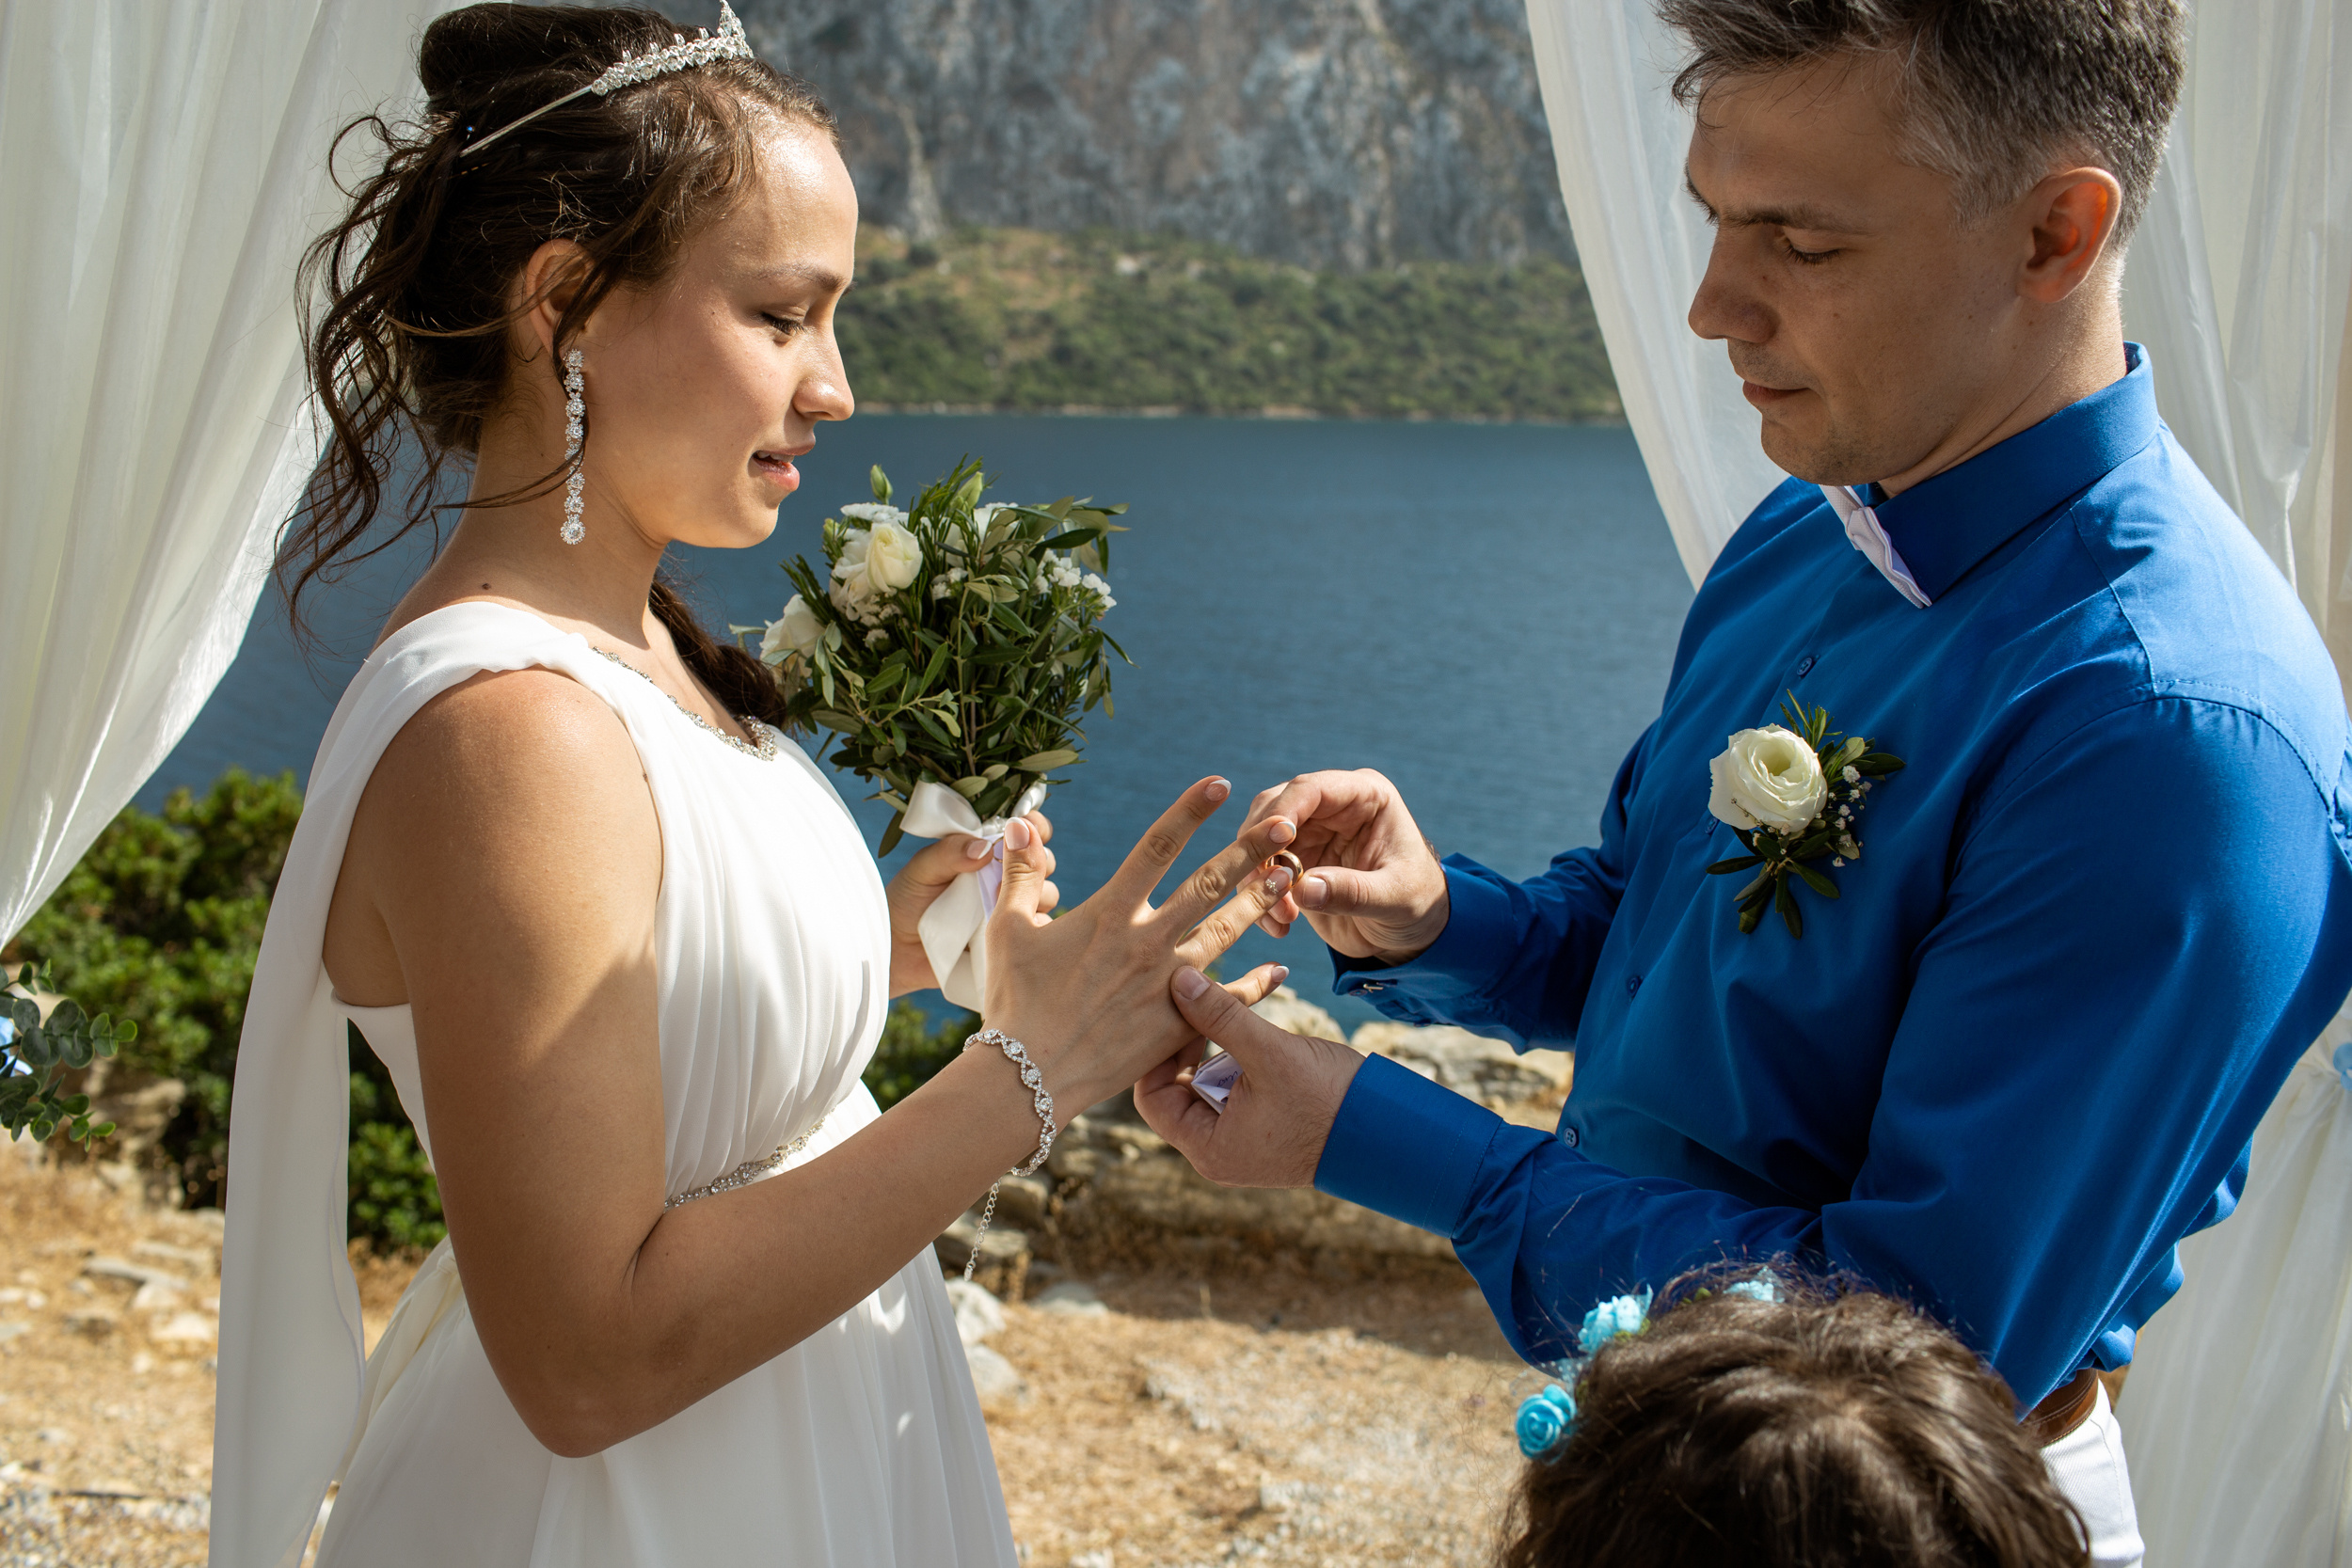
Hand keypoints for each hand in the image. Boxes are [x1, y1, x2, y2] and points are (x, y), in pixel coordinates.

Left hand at [884, 812, 1055, 997]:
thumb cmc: (906, 903)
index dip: (1033, 826)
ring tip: (1003, 902)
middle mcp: (1004, 878)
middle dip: (1038, 861)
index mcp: (986, 854)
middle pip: (1043, 861)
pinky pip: (1039, 931)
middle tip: (1014, 870)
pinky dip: (1037, 927)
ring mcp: (1011, 910)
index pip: (1022, 832)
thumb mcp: (921, 871)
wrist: (897, 953)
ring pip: (1046, 895)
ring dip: (1037, 894)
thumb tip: (985, 848)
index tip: (1030, 826)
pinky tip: (1016, 930)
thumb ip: (949, 853)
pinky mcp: (1013, 940)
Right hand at [979, 777, 1300, 1116]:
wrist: (1029, 1076)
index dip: (1189, 811)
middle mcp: (1145, 941)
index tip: (1218, 783)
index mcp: (1108, 912)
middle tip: (1285, 824)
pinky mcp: (1176, 1024)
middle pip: (1207, 884)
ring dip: (1258, 903)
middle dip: (1248, 850)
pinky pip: (1229, 1000)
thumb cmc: (1014, 1001)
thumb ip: (1021, 873)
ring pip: (1224, 933)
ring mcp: (1166, 983)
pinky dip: (1257, 984)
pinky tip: (1280, 970)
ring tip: (1289, 877)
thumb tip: (1021, 824)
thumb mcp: (1009, 929)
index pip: (1157, 846)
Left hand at [1134, 965, 1364, 1187]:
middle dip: (1191, 1041)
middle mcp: (1218, 1150)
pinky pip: (1235, 1082)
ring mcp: (1241, 1138)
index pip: (1151, 1096)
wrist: (1392, 1128)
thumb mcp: (1269, 1053)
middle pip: (1176, 1086)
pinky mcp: (1263, 1122)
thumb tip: (1178, 979)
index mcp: (1208, 1148)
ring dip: (1219, 1040)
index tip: (1180, 1011)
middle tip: (1204, 1000)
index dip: (1159, 1050)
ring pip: (1208, 1079)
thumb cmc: (1330, 1100)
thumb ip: (1220, 1015)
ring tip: (1237, 1003)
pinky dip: (1241, 1050)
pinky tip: (1256, 1019)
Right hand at [1241, 770, 1447, 963]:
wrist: (1413, 931)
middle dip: (1262, 849)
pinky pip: (1260, 872)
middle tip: (1265, 888)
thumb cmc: (1418, 903)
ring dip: (1258, 878)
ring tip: (1282, 916)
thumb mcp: (1395, 899)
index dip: (1285, 812)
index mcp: (1364, 797)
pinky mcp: (1295, 863)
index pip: (1312, 789)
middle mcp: (1331, 808)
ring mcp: (1309, 834)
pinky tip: (1280, 925)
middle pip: (1272, 809)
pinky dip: (1260, 897)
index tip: (1274, 844)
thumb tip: (1304, 889)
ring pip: (1258, 841)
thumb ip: (1354, 892)